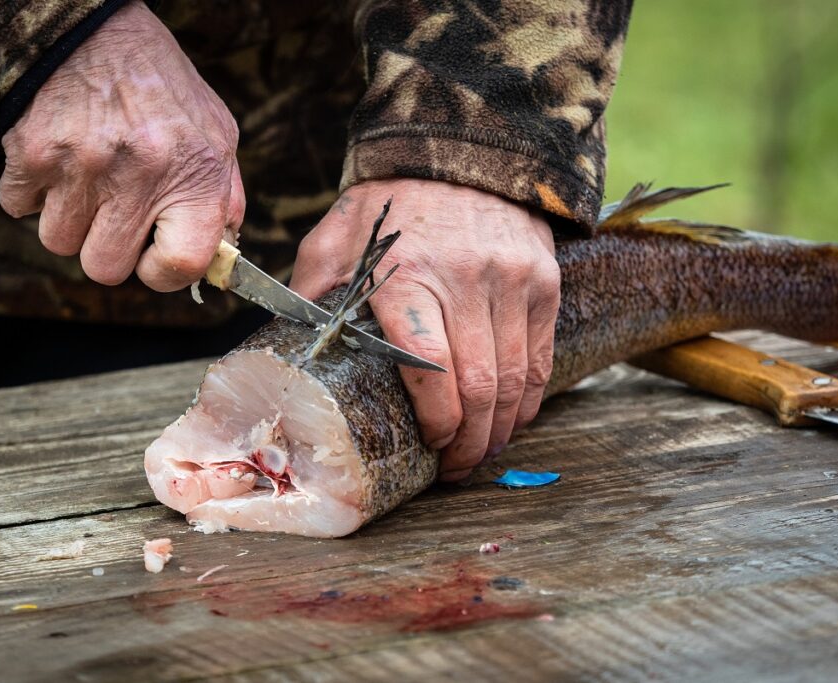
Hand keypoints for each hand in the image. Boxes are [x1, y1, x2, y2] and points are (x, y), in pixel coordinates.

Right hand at [0, 0, 244, 290]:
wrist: (91, 25)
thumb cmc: (160, 84)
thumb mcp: (216, 133)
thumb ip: (223, 197)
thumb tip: (220, 253)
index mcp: (194, 176)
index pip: (181, 266)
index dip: (163, 272)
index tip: (155, 255)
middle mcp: (140, 175)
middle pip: (105, 268)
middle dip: (107, 248)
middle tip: (114, 212)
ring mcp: (82, 167)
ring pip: (58, 242)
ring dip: (69, 220)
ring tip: (87, 178)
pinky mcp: (33, 153)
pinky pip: (19, 208)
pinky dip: (33, 193)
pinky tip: (58, 160)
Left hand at [290, 179, 560, 480]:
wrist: (461, 146)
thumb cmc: (390, 202)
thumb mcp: (336, 234)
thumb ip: (314, 290)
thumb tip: (293, 347)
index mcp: (408, 277)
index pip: (431, 368)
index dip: (437, 422)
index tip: (430, 448)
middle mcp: (467, 281)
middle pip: (481, 386)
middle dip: (471, 442)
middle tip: (456, 469)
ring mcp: (513, 281)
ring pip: (517, 379)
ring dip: (502, 429)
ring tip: (482, 453)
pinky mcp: (544, 281)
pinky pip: (541, 356)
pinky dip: (529, 397)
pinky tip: (512, 418)